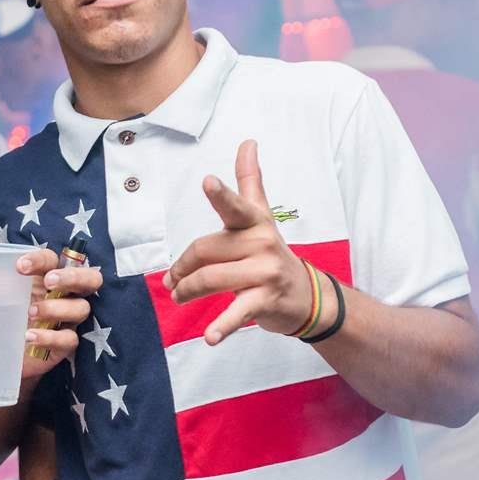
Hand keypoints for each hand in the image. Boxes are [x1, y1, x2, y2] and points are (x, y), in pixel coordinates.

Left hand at [0, 240, 102, 381]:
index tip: (18, 266)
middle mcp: (63, 293)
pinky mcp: (65, 345)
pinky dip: (51, 337)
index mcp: (45, 274)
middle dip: (72, 276)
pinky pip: (70, 340)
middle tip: (48, 282)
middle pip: (89, 279)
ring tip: (30, 313)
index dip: (40, 259)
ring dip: (58, 308)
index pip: (53, 258)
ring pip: (81, 309)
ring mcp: (66, 320)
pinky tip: (29, 336)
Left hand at [163, 140, 313, 344]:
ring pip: (211, 279)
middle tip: (172, 282)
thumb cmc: (271, 253)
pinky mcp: (265, 301)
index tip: (208, 181)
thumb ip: (251, 182)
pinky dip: (222, 327)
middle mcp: (261, 244)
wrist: (306, 296)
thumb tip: (247, 142)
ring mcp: (264, 273)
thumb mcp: (262, 217)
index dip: (220, 194)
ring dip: (188, 291)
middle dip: (182, 268)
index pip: (235, 206)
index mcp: (255, 223)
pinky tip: (210, 337)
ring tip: (179, 297)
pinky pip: (237, 312)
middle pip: (206, 251)